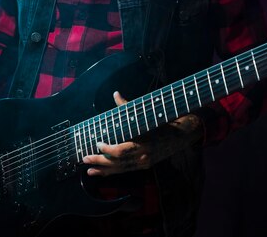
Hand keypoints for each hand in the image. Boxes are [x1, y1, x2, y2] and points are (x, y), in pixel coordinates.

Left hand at [82, 91, 202, 176]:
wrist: (181, 134)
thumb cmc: (161, 121)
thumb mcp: (145, 114)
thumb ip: (127, 106)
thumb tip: (115, 94)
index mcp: (143, 142)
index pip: (121, 151)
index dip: (107, 150)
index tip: (98, 143)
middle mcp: (143, 155)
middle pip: (118, 162)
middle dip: (100, 161)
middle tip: (85, 158)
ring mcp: (144, 162)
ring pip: (120, 169)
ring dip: (103, 170)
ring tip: (89, 169)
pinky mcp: (145, 165)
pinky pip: (126, 171)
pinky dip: (112, 172)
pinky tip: (101, 172)